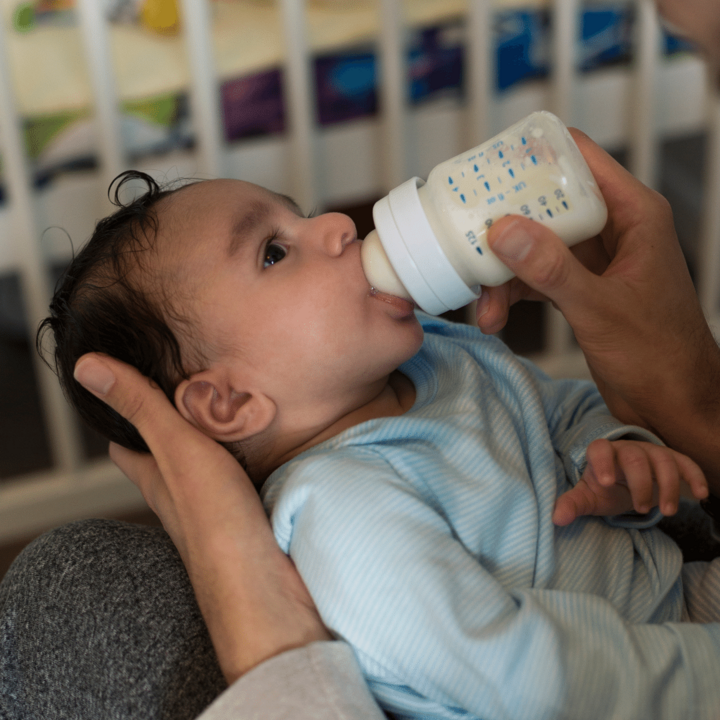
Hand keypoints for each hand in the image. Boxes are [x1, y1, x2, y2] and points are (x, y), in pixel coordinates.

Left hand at [73, 353, 330, 682]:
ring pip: (204, 464)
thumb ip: (141, 408)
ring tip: (229, 405)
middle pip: (166, 453)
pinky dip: (243, 455)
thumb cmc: (214, 519)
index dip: (124, 415)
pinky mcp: (244, 513)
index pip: (124, 443)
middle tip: (194, 387)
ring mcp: (214, 506)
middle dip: (175, 422)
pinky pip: (238, 475)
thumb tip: (88, 368)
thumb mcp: (176, 448)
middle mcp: (179, 493)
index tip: (136, 384)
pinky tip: (261, 443)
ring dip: (212, 438)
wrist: (261, 578)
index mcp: (155, 477)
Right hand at [476, 129, 719, 490]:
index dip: (535, 156)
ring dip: (505, 270)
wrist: (672, 403)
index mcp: (633, 214)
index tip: (489, 168)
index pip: (580, 159)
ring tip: (484, 303)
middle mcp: (613, 230)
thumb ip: (552, 269)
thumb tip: (504, 230)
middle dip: (506, 223)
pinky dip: (514, 293)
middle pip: (548, 203)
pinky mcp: (581, 288)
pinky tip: (495, 316)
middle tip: (469, 236)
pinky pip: (537, 276)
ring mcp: (595, 260)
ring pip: (536, 245)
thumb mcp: (599, 308)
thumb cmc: (658, 355)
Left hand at [552, 439, 707, 526]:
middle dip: (640, 484)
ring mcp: (651, 452)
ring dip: (667, 485)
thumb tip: (556, 519)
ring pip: (662, 460)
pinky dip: (694, 476)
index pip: (600, 449)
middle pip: (635, 458)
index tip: (605, 483)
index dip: (602, 463)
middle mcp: (627, 449)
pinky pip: (685, 463)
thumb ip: (573, 504)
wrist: (627, 478)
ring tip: (667, 512)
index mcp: (602, 453)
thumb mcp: (589, 496)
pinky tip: (701, 494)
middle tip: (641, 508)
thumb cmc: (605, 486)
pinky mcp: (672, 459)